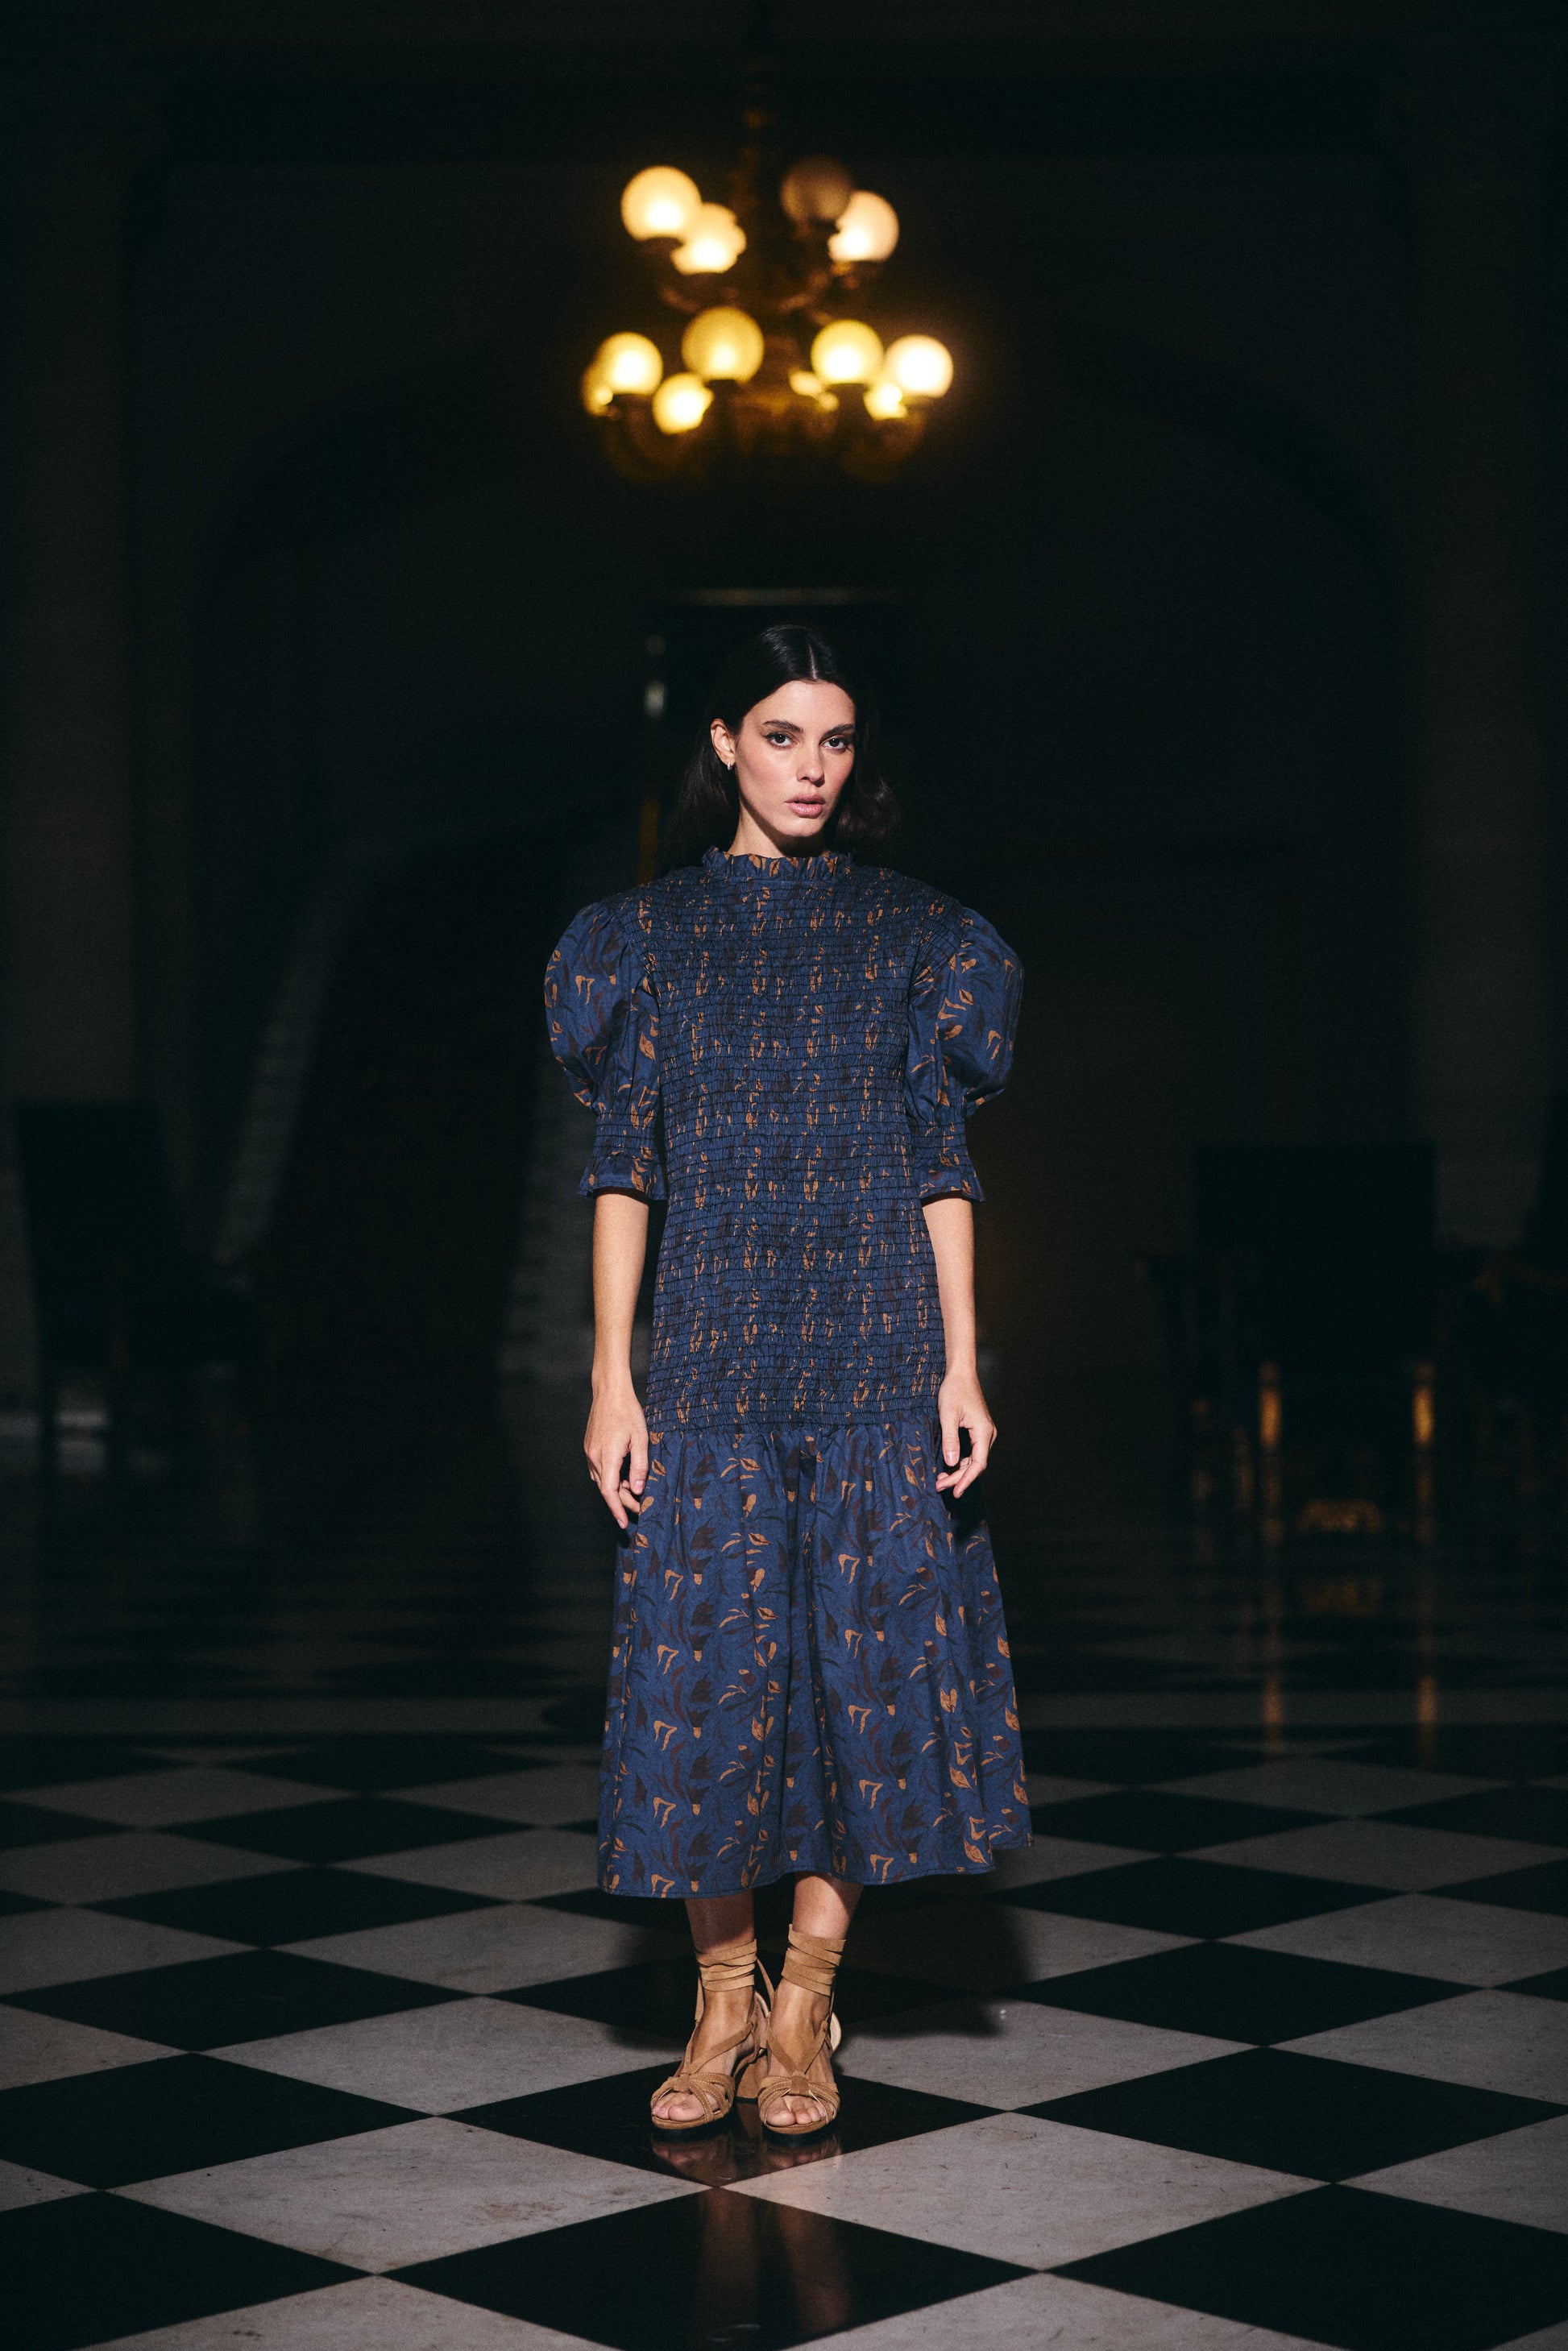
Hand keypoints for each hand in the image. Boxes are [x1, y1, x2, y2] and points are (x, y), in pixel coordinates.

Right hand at [585, 1375, 648, 1528]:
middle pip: (606, 1489)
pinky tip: (622, 1477)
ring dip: (616, 1490)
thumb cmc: (627, 1412)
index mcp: (607, 1457)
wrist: (610, 1391)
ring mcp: (589, 1452)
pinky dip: (610, 1478)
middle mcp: (594, 1457)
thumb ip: (640, 1466)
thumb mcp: (640, 1439)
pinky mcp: (589, 1447)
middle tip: (638, 1508)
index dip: (617, 1510)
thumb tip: (637, 1490)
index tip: (623, 1523)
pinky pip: (598, 1470)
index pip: (610, 1492)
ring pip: (601, 1480)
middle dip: (621, 1502)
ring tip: (633, 1492)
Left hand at [935, 1366, 994, 1498]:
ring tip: (941, 1480)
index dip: (966, 1480)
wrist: (961, 1373)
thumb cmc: (955, 1390)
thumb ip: (950, 1440)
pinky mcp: (978, 1430)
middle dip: (958, 1477)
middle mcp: (988, 1434)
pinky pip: (972, 1451)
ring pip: (973, 1459)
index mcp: (983, 1431)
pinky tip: (948, 1466)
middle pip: (976, 1464)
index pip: (978, 1464)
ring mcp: (984, 1432)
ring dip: (958, 1470)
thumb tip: (950, 1463)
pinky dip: (960, 1460)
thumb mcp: (947, 1415)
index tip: (955, 1492)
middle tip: (940, 1486)